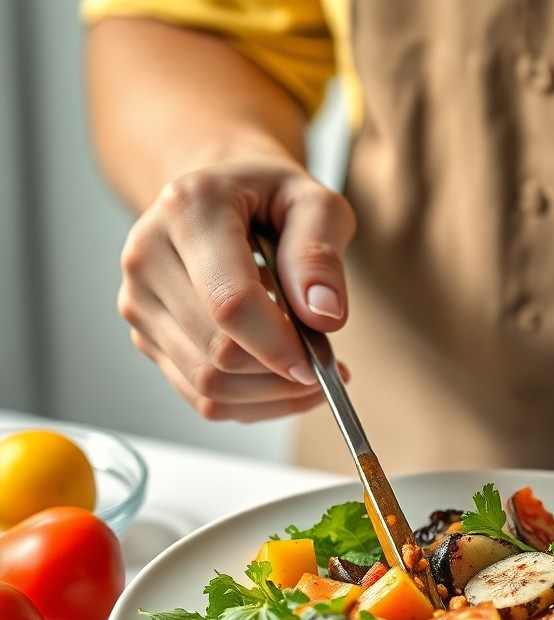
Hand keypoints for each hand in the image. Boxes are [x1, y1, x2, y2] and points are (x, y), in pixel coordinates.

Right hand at [116, 158, 354, 420]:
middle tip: (326, 361)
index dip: (279, 346)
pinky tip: (281, 380)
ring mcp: (139, 301)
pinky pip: (203, 398)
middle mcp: (148, 256)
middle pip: (218, 353)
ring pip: (209, 386)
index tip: (320, 364)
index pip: (230, 303)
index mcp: (189, 210)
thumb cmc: (268, 198)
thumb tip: (323, 314)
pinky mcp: (146, 338)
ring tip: (310, 370)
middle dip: (283, 372)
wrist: (218, 196)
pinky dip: (254, 402)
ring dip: (271, 393)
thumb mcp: (313, 203)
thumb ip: (321, 255)